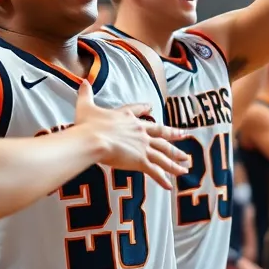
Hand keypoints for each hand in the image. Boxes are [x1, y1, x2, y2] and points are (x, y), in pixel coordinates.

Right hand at [75, 83, 189, 189]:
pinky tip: (170, 186)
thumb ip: (86, 94)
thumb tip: (83, 82)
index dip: (146, 108)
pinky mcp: (140, 160)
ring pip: (163, 154)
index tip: (152, 107)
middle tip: (185, 136)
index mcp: (127, 117)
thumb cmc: (88, 124)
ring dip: (175, 160)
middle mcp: (139, 131)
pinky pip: (155, 171)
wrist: (93, 139)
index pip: (140, 111)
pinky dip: (163, 179)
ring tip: (186, 165)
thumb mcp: (86, 106)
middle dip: (173, 135)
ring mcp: (142, 146)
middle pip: (161, 133)